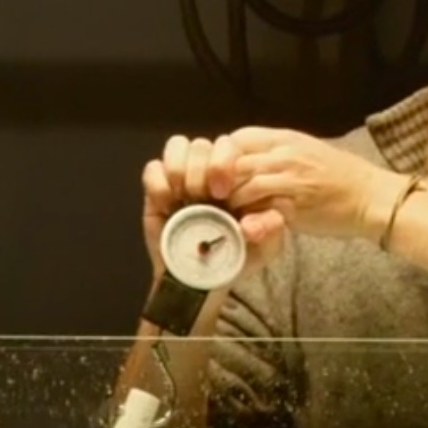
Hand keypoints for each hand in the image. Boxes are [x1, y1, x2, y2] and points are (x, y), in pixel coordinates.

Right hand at [142, 135, 288, 284]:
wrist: (201, 282)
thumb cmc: (235, 259)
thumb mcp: (264, 247)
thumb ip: (273, 227)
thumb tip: (275, 211)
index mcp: (236, 176)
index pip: (230, 146)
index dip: (225, 161)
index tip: (224, 192)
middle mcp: (208, 172)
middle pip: (203, 144)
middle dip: (205, 167)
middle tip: (208, 196)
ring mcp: (182, 177)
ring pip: (177, 145)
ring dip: (181, 170)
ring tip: (186, 198)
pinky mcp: (157, 189)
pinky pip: (153, 168)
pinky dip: (159, 183)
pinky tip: (168, 206)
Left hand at [224, 127, 411, 241]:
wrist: (371, 196)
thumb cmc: (339, 178)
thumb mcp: (304, 152)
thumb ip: (274, 155)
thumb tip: (241, 163)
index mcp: (284, 138)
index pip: (237, 138)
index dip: (221, 157)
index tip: (217, 177)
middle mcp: (285, 153)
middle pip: (234, 161)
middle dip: (217, 183)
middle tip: (214, 201)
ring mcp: (290, 178)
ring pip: (243, 186)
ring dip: (231, 203)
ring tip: (229, 214)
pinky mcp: (295, 204)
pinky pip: (261, 209)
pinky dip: (248, 218)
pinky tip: (247, 225)